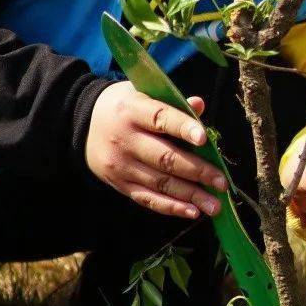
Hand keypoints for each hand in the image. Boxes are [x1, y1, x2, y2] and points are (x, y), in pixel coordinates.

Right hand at [85, 83, 224, 220]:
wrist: (83, 124)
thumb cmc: (124, 107)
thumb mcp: (142, 94)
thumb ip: (172, 102)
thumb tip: (199, 106)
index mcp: (132, 110)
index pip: (160, 118)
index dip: (182, 128)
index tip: (204, 139)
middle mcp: (125, 139)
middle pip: (164, 157)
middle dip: (197, 172)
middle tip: (222, 182)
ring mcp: (121, 165)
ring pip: (160, 183)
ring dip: (190, 195)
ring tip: (215, 205)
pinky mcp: (120, 184)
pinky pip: (148, 199)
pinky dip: (171, 207)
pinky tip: (192, 212)